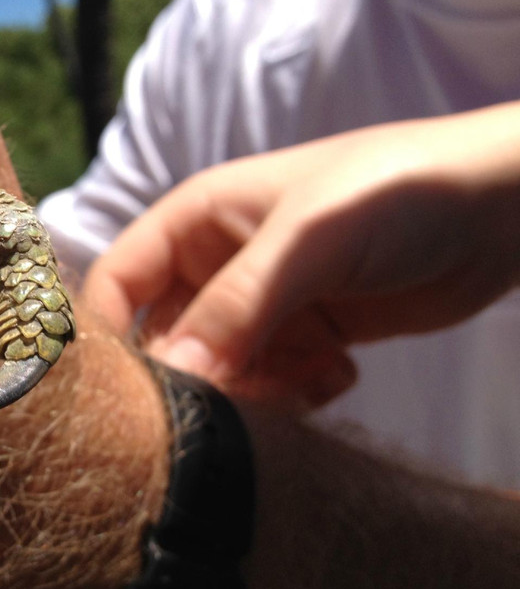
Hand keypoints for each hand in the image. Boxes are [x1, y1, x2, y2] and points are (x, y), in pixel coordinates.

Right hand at [83, 105, 519, 406]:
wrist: (500, 207)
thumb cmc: (394, 193)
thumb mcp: (308, 242)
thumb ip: (236, 307)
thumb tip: (173, 377)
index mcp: (194, 221)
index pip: (116, 283)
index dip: (108, 335)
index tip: (126, 395)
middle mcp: (217, 265)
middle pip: (167, 341)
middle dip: (199, 377)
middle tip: (247, 390)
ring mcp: (263, 305)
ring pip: (220, 374)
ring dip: (257, 390)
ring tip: (312, 371)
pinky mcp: (307, 337)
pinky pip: (272, 385)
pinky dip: (297, 391)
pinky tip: (341, 370)